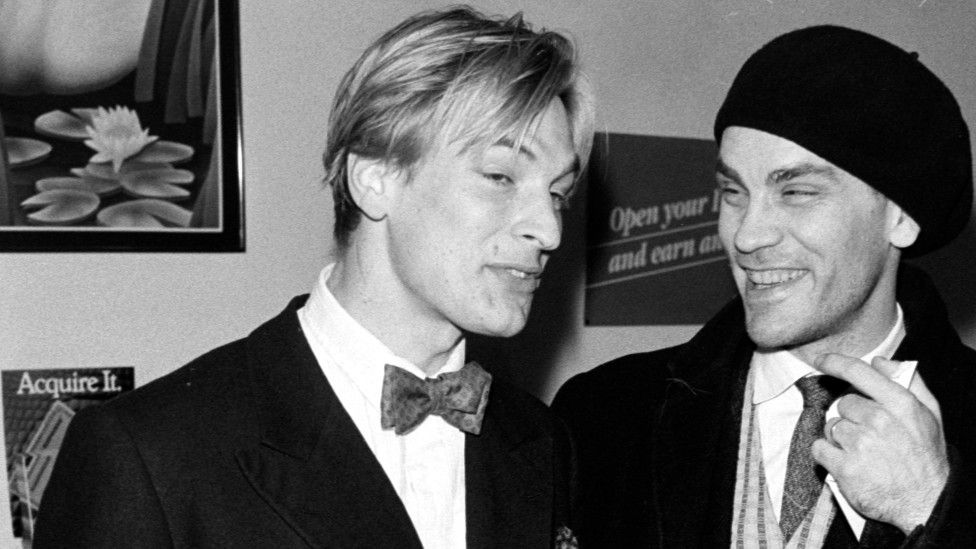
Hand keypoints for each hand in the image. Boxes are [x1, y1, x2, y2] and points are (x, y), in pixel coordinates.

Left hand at [812, 353, 947, 533]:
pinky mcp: (845, 467)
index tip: (821, 360)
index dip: (835, 362)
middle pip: (844, 404)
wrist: (926, 502)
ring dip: (841, 438)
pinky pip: (819, 448)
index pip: (859, 372)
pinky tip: (846, 462)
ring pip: (832, 426)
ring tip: (863, 452)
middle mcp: (879, 420)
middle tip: (870, 435)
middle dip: (852, 417)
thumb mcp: (928, 414)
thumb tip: (879, 361)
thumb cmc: (926, 458)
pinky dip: (827, 455)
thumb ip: (907, 382)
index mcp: (900, 404)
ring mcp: (860, 444)